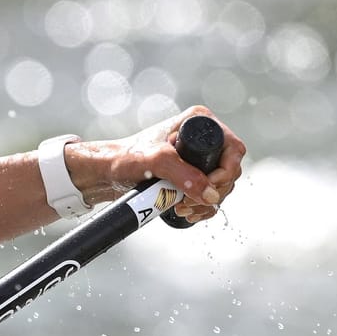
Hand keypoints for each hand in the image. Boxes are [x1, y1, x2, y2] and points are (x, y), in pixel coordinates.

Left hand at [66, 106, 247, 223]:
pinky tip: (187, 213)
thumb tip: (210, 194)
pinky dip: (202, 208)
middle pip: (229, 170)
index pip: (233, 149)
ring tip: (182, 209)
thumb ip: (182, 175)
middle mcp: (201, 137)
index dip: (226, 173)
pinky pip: (208, 194)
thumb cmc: (123, 158)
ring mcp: (195, 157)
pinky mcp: (189, 174)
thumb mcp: (154, 162)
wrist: (103, 173)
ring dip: (207, 203)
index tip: (207, 189)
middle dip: (213, 192)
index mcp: (199, 122)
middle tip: (188, 204)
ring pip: (219, 185)